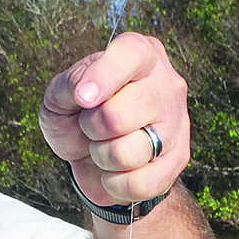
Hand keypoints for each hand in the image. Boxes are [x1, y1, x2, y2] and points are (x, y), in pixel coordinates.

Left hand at [40, 31, 188, 208]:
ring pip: (129, 153)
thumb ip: (68, 84)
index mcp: (141, 54)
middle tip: (90, 125)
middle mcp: (167, 84)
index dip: (104, 76)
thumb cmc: (78, 115)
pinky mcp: (178, 159)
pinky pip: (139, 183)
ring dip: (102, 156)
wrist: (92, 157)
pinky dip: (115, 184)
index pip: (130, 54)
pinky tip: (114, 171)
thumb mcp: (60, 95)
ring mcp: (177, 122)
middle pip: (120, 114)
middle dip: (92, 127)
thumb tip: (84, 91)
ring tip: (104, 146)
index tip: (82, 98)